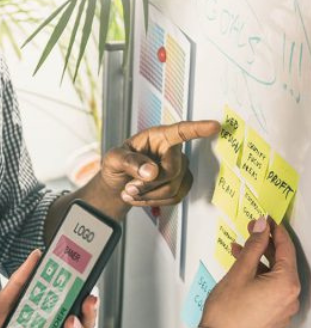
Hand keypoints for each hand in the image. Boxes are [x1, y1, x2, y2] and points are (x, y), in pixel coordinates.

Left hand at [0, 249, 97, 327]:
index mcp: (44, 318)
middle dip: (90, 313)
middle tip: (86, 301)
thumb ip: (19, 282)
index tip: (89, 287)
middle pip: (82, 326)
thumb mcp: (0, 306)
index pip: (72, 308)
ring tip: (69, 322)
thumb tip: (37, 255)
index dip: (86, 299)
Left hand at [101, 120, 219, 208]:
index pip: (180, 131)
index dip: (198, 129)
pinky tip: (140, 197)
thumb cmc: (117, 163)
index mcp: (158, 136)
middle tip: (129, 188)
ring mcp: (180, 168)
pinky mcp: (181, 184)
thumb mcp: (113, 158)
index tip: (214, 126)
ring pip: (172, 188)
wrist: (118, 182)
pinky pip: (173, 198)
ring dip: (148, 195)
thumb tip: (151, 172)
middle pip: (172, 171)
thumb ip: (129, 162)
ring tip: (129, 192)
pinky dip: (153, 201)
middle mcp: (173, 150)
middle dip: (148, 184)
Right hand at [199, 216, 299, 327]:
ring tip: (240, 251)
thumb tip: (261, 227)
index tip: (266, 220)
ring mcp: (285, 308)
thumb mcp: (240, 272)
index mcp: (286, 284)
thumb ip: (253, 247)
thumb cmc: (229, 311)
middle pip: (282, 262)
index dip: (275, 231)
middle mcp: (291, 296)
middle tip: (252, 231)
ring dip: (260, 261)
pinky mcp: (276, 315)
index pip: (285, 249)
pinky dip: (260, 276)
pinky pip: (272, 288)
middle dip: (266, 245)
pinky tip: (244, 271)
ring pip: (275, 276)